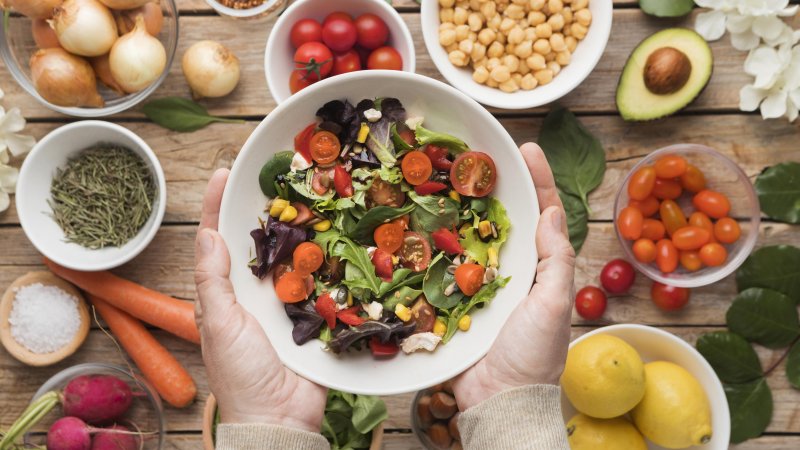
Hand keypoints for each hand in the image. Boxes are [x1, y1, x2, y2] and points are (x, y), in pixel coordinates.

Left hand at [194, 169, 326, 431]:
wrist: (280, 417)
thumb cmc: (240, 374)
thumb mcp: (218, 324)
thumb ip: (213, 280)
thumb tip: (207, 234)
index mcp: (226, 292)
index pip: (217, 240)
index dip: (216, 206)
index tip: (223, 174)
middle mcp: (256, 291)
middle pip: (259, 240)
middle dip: (265, 207)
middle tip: (278, 174)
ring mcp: (288, 301)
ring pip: (293, 255)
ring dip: (302, 227)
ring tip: (311, 192)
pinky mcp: (315, 313)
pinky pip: (322, 279)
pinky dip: (330, 257)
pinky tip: (339, 233)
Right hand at [453, 143, 575, 410]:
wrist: (497, 400)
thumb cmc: (533, 355)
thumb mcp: (552, 305)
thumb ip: (554, 261)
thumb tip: (551, 214)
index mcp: (539, 268)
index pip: (542, 214)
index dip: (537, 180)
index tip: (527, 148)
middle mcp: (509, 270)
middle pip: (502, 217)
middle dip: (492, 184)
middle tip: (475, 152)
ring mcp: (477, 284)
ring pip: (467, 235)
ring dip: (457, 207)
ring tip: (444, 175)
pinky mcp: (451, 299)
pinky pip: (440, 265)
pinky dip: (430, 242)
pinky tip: (417, 220)